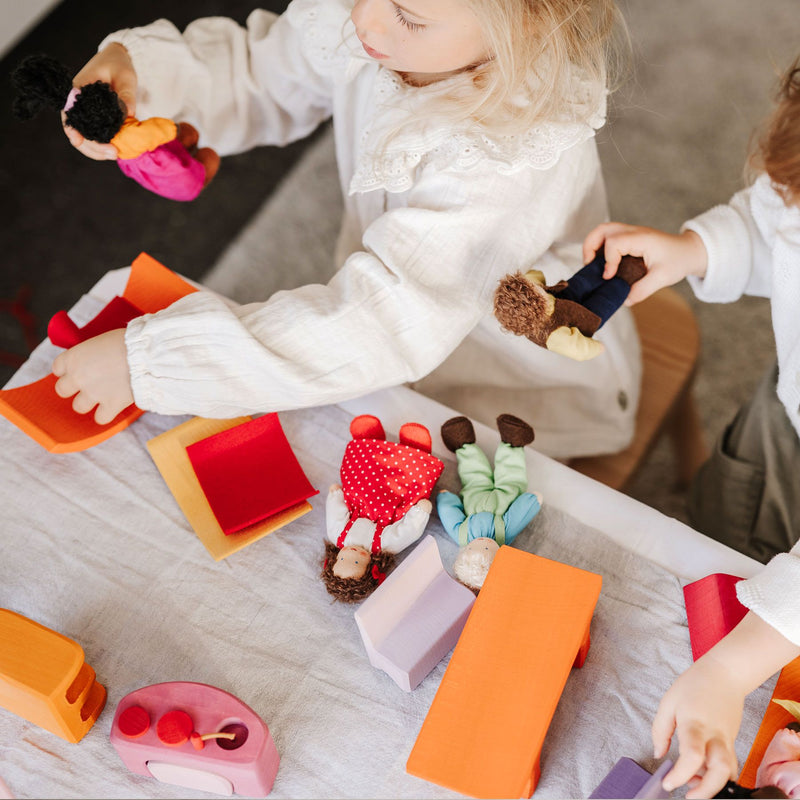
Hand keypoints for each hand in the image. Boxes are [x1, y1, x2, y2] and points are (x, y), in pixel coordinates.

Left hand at [52, 329, 133, 424]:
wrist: (147, 355)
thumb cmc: (128, 342)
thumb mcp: (102, 341)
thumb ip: (92, 354)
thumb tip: (95, 360)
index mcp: (73, 357)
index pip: (58, 368)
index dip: (68, 369)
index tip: (80, 367)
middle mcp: (78, 377)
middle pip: (62, 390)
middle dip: (73, 388)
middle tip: (88, 383)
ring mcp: (93, 394)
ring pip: (78, 407)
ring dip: (88, 402)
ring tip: (102, 395)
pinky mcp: (110, 406)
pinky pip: (101, 418)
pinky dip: (106, 414)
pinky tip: (113, 406)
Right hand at [62, 43, 136, 159]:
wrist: (118, 61)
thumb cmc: (118, 65)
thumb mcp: (125, 76)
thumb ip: (126, 94)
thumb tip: (128, 113)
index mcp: (78, 90)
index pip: (69, 113)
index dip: (71, 129)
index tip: (78, 141)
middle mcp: (77, 104)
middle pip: (76, 131)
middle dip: (93, 146)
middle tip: (113, 153)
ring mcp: (85, 113)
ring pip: (85, 138)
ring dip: (97, 150)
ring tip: (115, 154)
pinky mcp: (94, 119)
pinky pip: (94, 136)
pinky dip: (102, 146)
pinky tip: (114, 150)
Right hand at [582, 223, 708, 305]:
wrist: (690, 251)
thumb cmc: (678, 261)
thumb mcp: (663, 278)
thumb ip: (643, 290)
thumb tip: (624, 300)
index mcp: (642, 239)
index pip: (614, 243)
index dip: (607, 261)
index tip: (609, 277)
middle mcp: (633, 232)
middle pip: (602, 229)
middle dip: (590, 247)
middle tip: (589, 266)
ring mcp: (630, 233)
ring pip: (603, 230)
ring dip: (592, 245)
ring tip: (592, 264)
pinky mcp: (629, 237)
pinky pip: (608, 236)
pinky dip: (599, 247)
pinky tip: (602, 263)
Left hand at [652, 652, 743, 798]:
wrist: (725, 674)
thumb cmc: (694, 685)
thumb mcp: (668, 702)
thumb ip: (660, 730)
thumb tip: (659, 755)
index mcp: (694, 723)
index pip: (693, 755)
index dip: (681, 774)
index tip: (668, 783)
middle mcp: (715, 735)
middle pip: (719, 770)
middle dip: (706, 790)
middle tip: (688, 796)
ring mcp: (727, 739)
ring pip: (728, 771)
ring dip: (713, 784)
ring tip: (693, 782)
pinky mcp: (733, 741)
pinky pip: (729, 764)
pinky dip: (717, 774)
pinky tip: (702, 771)